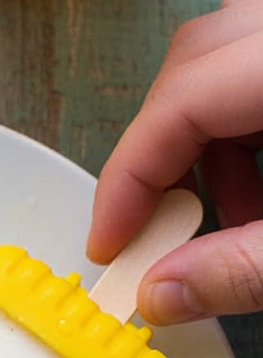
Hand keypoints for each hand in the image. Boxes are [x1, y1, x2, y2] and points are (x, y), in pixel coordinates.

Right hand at [87, 0, 262, 323]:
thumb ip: (241, 271)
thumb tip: (161, 295)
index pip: (181, 102)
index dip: (131, 178)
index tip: (109, 244)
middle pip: (191, 68)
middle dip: (161, 158)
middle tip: (153, 233)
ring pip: (225, 62)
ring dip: (206, 145)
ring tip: (228, 218)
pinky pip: (259, 68)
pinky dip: (244, 129)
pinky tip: (262, 192)